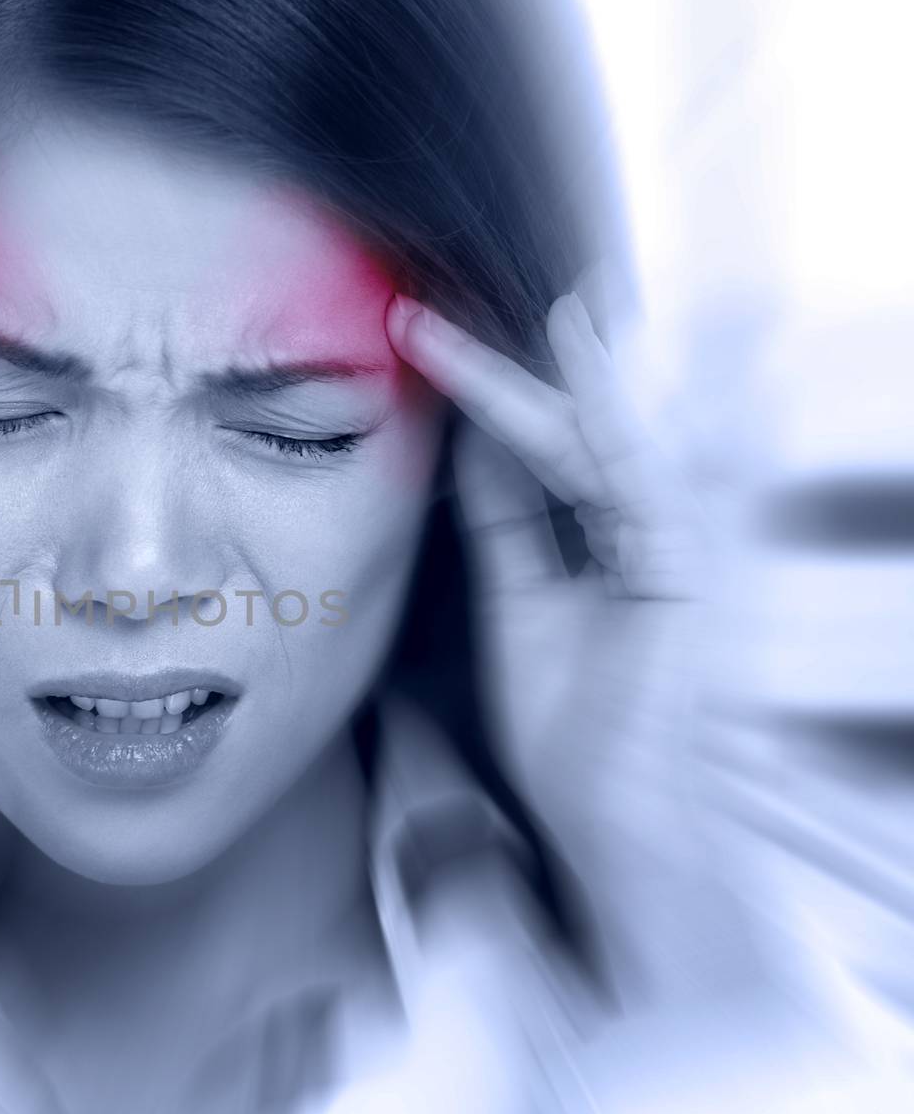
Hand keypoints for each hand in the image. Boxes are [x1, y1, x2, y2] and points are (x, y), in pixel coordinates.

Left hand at [386, 289, 716, 998]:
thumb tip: (472, 444)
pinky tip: (573, 347)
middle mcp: (652, 530)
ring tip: (532, 294)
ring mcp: (676, 544)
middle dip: (528, 364)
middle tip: (461, 309)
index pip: (551, 446)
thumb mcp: (520, 601)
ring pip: (611, 432)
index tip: (429, 341)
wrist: (611, 819)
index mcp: (615, 541)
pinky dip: (602, 405)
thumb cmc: (575, 729)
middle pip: (585, 426)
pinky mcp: (684, 565)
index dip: (492, 391)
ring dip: (565, 363)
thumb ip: (506, 523)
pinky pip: (636, 468)